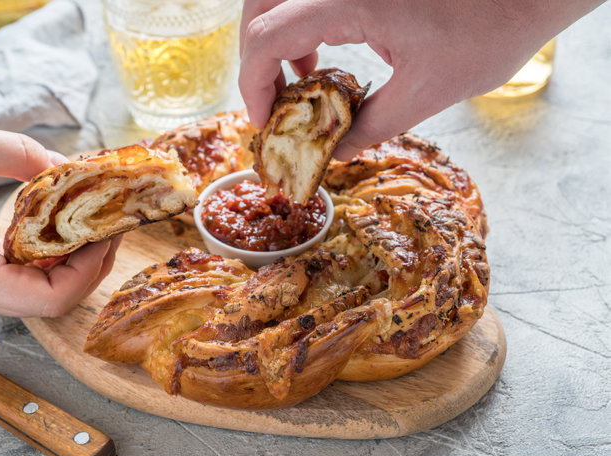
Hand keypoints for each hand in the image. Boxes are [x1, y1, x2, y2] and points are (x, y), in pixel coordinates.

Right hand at [0, 125, 121, 316]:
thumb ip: (22, 155)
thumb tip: (70, 167)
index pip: (51, 299)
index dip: (91, 269)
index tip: (108, 232)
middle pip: (53, 299)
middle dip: (92, 264)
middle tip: (113, 226)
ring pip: (41, 291)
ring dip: (75, 262)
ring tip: (96, 223)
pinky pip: (24, 277)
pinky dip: (52, 256)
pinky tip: (65, 227)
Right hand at [239, 0, 603, 159]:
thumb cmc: (489, 31)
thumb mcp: (426, 91)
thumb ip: (370, 126)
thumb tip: (334, 152)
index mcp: (349, 1)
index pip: (268, 37)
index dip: (254, 83)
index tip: (265, 120)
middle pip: (261, 9)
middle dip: (256, 60)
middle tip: (272, 102)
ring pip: (279, 1)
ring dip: (274, 42)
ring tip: (296, 85)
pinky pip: (309, 3)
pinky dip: (299, 31)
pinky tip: (320, 63)